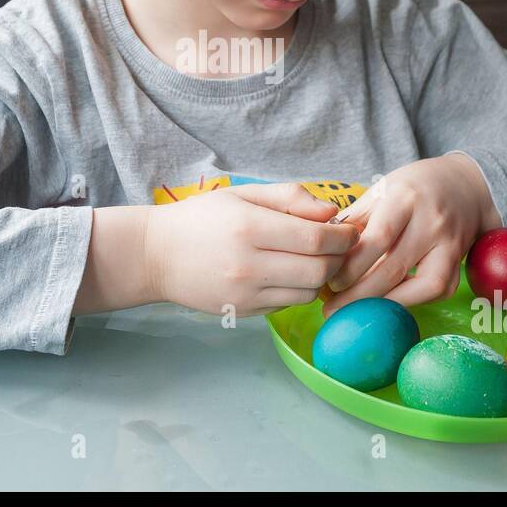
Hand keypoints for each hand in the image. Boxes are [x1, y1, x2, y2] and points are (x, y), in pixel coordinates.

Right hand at [145, 183, 360, 316]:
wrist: (156, 255)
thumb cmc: (201, 218)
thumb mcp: (243, 195)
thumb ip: (290, 198)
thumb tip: (333, 213)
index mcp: (249, 227)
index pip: (317, 239)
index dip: (343, 236)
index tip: (350, 229)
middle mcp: (248, 264)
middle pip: (320, 270)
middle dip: (340, 258)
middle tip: (341, 247)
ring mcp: (245, 293)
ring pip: (309, 292)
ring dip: (322, 277)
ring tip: (316, 260)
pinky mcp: (243, 312)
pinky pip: (288, 304)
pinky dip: (299, 290)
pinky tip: (290, 273)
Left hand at [321, 154, 500, 317]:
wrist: (464, 184)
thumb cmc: (412, 188)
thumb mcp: (380, 190)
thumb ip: (354, 220)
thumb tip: (325, 252)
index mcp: (405, 198)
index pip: (378, 237)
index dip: (352, 265)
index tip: (330, 282)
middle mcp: (432, 221)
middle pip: (394, 267)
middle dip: (360, 294)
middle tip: (334, 308)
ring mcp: (451, 243)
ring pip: (422, 285)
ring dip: (387, 303)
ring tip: (359, 311)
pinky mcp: (459, 261)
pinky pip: (437, 290)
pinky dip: (411, 300)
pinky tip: (388, 302)